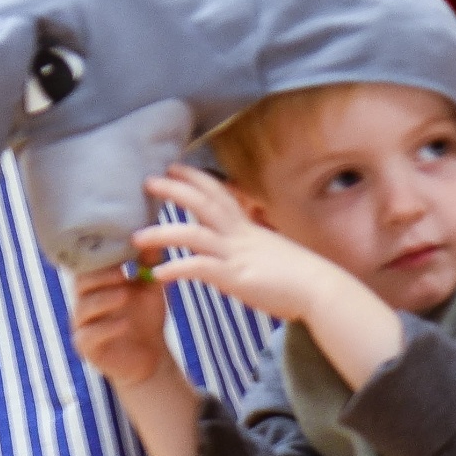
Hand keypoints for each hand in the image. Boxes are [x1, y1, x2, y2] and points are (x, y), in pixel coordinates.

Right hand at [70, 259, 167, 389]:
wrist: (150, 355)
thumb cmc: (146, 316)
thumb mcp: (150, 286)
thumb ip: (149, 262)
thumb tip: (151, 231)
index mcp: (96, 284)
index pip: (88, 263)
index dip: (99, 255)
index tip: (117, 247)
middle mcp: (85, 302)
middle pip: (80, 283)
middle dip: (99, 276)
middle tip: (120, 272)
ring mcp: (83, 325)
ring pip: (82, 308)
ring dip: (104, 300)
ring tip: (125, 295)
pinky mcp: (87, 348)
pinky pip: (89, 336)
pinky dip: (107, 328)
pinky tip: (124, 324)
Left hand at [136, 165, 338, 322]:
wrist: (319, 289)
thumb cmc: (296, 274)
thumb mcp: (268, 249)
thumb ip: (248, 243)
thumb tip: (236, 244)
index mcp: (247, 227)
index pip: (218, 193)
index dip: (195, 178)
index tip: (173, 167)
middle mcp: (240, 235)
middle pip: (203, 203)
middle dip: (175, 190)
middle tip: (148, 181)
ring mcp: (237, 255)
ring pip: (194, 235)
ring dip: (162, 233)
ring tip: (136, 236)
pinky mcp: (236, 278)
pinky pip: (202, 269)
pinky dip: (178, 269)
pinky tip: (159, 275)